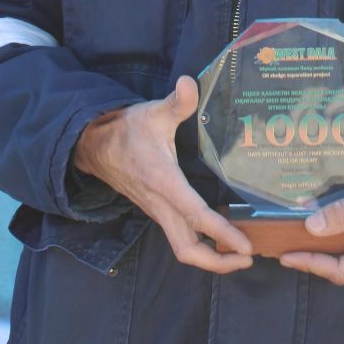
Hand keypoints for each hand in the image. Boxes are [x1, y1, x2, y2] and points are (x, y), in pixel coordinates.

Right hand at [74, 75, 252, 273]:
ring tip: (240, 252)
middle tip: (250, 257)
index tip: (246, 246)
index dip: (222, 233)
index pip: (196, 215)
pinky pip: (180, 237)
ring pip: (182, 247)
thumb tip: (189, 82)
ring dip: (211, 256)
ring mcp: (157, 211)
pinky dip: (201, 243)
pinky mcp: (157, 211)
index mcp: (164, 181)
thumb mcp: (153, 112)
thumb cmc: (126, 129)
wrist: (94, 145)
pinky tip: (221, 233)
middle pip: (187, 249)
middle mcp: (160, 204)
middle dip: (218, 261)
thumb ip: (177, 102)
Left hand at [279, 163, 343, 285]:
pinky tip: (319, 230)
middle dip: (314, 260)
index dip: (312, 264)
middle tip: (285, 249)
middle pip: (343, 269)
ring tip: (296, 240)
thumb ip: (342, 214)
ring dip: (323, 250)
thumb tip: (311, 227)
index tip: (287, 256)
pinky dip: (336, 241)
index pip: (341, 270)